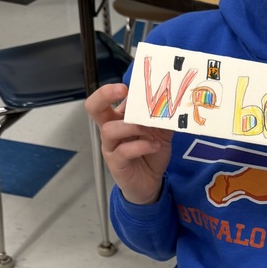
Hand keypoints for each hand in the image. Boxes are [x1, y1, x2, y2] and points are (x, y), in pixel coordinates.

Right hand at [86, 83, 173, 205]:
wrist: (150, 182)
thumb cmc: (151, 154)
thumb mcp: (161, 132)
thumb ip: (163, 118)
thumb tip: (171, 100)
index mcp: (119, 118)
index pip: (109, 98)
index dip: (115, 88)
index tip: (129, 85)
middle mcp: (111, 129)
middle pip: (94, 108)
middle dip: (104, 95)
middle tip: (122, 90)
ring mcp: (111, 146)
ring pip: (109, 129)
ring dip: (132, 127)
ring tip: (150, 132)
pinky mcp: (116, 163)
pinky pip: (122, 151)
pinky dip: (141, 146)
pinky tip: (154, 146)